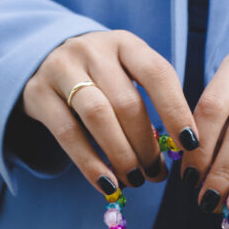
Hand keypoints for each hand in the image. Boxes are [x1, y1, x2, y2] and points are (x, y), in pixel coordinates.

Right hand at [21, 30, 199, 193]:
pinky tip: (107, 184)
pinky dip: (90, 164)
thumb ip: (150, 102)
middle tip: (157, 174)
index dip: (176, 110)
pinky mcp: (38, 93)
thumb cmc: (98, 76)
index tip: (190, 144)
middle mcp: (93, 50)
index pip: (157, 74)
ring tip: (135, 180)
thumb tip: (177, 149)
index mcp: (125, 44)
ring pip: (98, 117)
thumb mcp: (125, 74)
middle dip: (146, 144)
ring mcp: (62, 69)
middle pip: (126, 102)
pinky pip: (67, 134)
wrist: (40, 58)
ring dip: (122, 155)